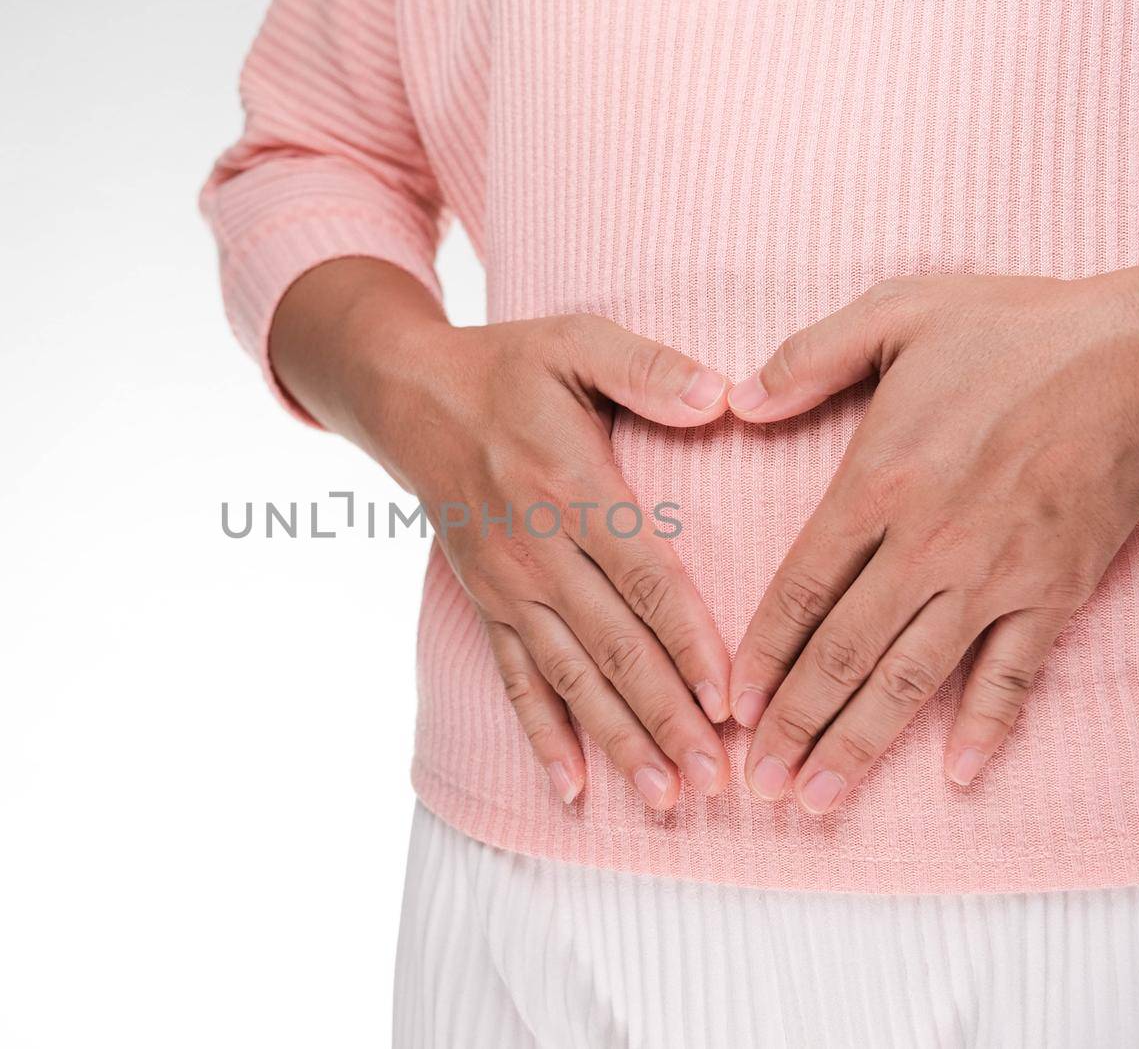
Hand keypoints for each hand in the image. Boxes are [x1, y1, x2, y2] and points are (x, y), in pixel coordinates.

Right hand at [270, 258, 735, 807]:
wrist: (407, 397)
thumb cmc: (507, 367)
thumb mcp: (577, 342)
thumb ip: (649, 369)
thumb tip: (724, 396)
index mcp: (571, 488)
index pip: (645, 578)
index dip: (689, 642)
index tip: (731, 700)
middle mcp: (538, 551)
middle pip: (613, 646)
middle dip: (665, 717)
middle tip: (713, 778)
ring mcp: (508, 587)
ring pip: (570, 678)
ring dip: (618, 740)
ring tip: (665, 796)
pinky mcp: (488, 604)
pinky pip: (516, 680)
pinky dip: (543, 736)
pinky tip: (572, 787)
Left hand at [725, 261, 1138, 813]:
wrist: (1138, 357)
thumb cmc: (1013, 332)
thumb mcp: (896, 314)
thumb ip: (807, 358)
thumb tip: (737, 401)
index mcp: (878, 484)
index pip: (802, 589)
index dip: (763, 653)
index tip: (732, 705)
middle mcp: (927, 546)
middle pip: (844, 654)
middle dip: (794, 724)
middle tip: (756, 784)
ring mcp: (993, 577)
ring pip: (913, 679)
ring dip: (861, 743)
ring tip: (817, 798)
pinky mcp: (1054, 592)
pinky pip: (1013, 674)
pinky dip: (987, 725)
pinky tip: (956, 774)